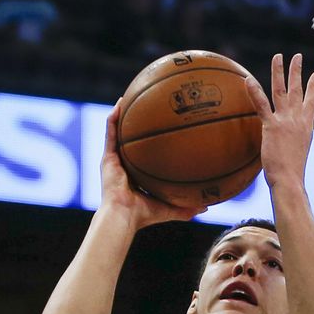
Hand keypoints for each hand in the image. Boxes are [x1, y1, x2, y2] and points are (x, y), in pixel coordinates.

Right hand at [99, 102, 206, 228]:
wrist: (124, 216)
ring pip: (118, 133)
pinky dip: (114, 117)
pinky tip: (120, 103)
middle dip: (136, 126)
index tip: (161, 132)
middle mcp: (124, 167)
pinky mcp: (106, 158)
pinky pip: (110, 132)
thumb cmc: (144, 216)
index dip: (150, 145)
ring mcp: (114, 161)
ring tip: (129, 97)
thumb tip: (207, 207)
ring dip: (123, 115)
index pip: (143, 157)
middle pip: (130, 141)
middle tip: (147, 109)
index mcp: (136, 177)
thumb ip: (187, 207)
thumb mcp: (170, 209)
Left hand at [245, 53, 313, 189]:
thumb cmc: (292, 175)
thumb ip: (293, 144)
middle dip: (297, 72)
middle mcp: (298, 120)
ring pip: (281, 91)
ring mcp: (285, 121)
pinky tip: (248, 79)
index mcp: (306, 127)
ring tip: (278, 56)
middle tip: (297, 56)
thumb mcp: (297, 156)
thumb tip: (288, 148)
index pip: (312, 103)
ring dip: (279, 71)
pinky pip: (261, 105)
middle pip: (297, 90)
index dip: (313, 88)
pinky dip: (254, 91)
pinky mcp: (272, 126)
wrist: (290, 180)